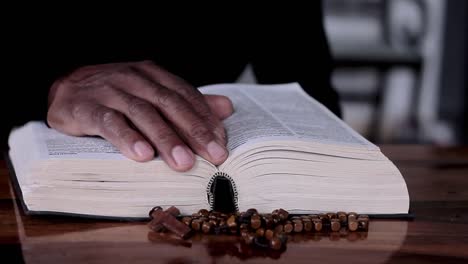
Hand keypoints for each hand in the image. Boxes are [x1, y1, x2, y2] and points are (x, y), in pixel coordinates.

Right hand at [47, 61, 232, 171]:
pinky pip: (109, 122)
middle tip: (213, 156)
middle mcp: (135, 78)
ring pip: (143, 113)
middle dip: (193, 131)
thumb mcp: (152, 95)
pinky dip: (128, 138)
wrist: (66, 89)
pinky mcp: (86, 106)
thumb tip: (226, 108)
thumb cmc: (117, 96)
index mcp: (154, 75)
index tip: (221, 144)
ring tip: (184, 163)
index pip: (186, 96)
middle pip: (169, 104)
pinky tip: (143, 155)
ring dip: (166, 139)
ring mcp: (110, 90)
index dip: (205, 120)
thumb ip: (187, 102)